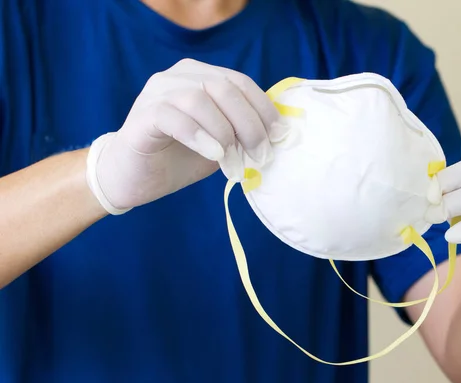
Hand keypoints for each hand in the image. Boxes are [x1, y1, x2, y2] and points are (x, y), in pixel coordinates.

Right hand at [86, 59, 288, 213]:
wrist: (132, 178)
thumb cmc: (178, 159)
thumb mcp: (221, 144)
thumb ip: (241, 133)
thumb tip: (278, 135)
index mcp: (201, 77)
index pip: (240, 83)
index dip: (264, 109)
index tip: (280, 136)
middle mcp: (179, 76)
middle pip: (224, 88)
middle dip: (249, 124)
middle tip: (260, 155)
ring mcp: (158, 92)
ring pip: (200, 99)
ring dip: (224, 133)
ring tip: (233, 161)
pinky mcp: (143, 114)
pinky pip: (174, 116)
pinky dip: (199, 136)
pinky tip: (213, 155)